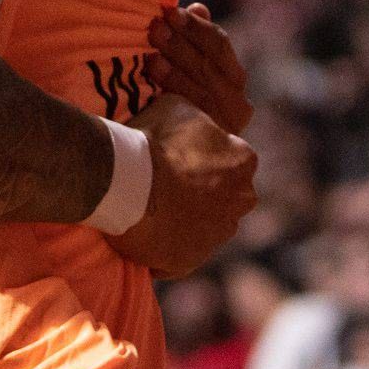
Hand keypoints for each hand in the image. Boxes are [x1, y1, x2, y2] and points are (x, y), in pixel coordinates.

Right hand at [109, 93, 256, 277]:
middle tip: (165, 185)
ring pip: (204, 228)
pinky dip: (164, 246)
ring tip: (151, 210)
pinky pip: (177, 254)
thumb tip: (196, 125)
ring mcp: (217, 235)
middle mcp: (241, 200)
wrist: (125, 181)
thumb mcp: (180, 107)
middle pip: (223, 198)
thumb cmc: (152, 139)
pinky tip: (143, 232)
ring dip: (185, 221)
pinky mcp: (191, 261)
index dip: (202, 158)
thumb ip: (199, 122)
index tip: (178, 158)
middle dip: (202, 194)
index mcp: (243, 161)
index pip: (230, 160)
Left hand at [146, 2, 254, 135]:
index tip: (172, 10)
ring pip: (201, 80)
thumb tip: (199, 7)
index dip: (196, 26)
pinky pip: (190, 102)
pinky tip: (152, 69)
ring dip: (176, 57)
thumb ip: (196, 38)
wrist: (164, 160)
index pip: (219, 45)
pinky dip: (171, 82)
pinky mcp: (209, 137)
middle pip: (210, 62)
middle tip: (157, 24)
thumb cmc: (176, 101)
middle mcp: (238, 104)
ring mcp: (224, 123)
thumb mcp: (188, 68)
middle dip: (181, 40)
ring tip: (153, 42)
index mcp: (234, 80)